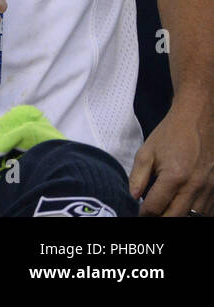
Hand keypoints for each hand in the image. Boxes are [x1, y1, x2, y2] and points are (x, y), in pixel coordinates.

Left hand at [129, 100, 213, 215]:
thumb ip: (138, 176)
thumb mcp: (147, 152)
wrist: (198, 119)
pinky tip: (184, 207)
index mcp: (175, 177)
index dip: (143, 214)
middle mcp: (195, 186)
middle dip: (160, 219)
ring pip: (194, 217)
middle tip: (151, 215)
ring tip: (166, 211)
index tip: (139, 213)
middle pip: (175, 217)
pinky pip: (208, 211)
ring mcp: (210, 189)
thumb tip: (133, 197)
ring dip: (178, 216)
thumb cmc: (171, 134)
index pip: (155, 208)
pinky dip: (195, 213)